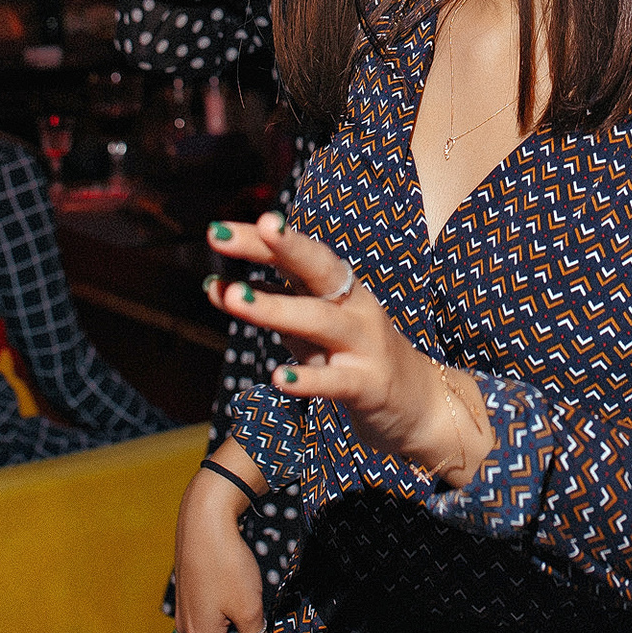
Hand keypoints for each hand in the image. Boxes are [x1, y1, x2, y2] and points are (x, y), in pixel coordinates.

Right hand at [174, 442, 266, 632]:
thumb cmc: (224, 561)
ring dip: (234, 626)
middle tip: (260, 630)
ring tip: (253, 612)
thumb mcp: (249, 607)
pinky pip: (209, 611)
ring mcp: (185, 607)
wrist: (204, 517)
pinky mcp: (189, 589)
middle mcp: (187, 627)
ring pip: (214, 630)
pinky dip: (225, 610)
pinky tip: (240, 595)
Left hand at [205, 214, 493, 486]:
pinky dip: (308, 379)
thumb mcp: (307, 327)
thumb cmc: (351, 356)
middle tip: (224, 235)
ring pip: (320, 319)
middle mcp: (353, 305)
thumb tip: (213, 287)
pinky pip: (336, 381)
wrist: (418, 403)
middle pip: (317, 267)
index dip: (260, 240)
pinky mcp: (370, 385)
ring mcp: (364, 343)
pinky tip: (277, 378)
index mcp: (337, 286)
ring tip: (234, 299)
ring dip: (275, 307)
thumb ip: (268, 304)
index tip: (220, 229)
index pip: (296, 254)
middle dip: (275, 246)